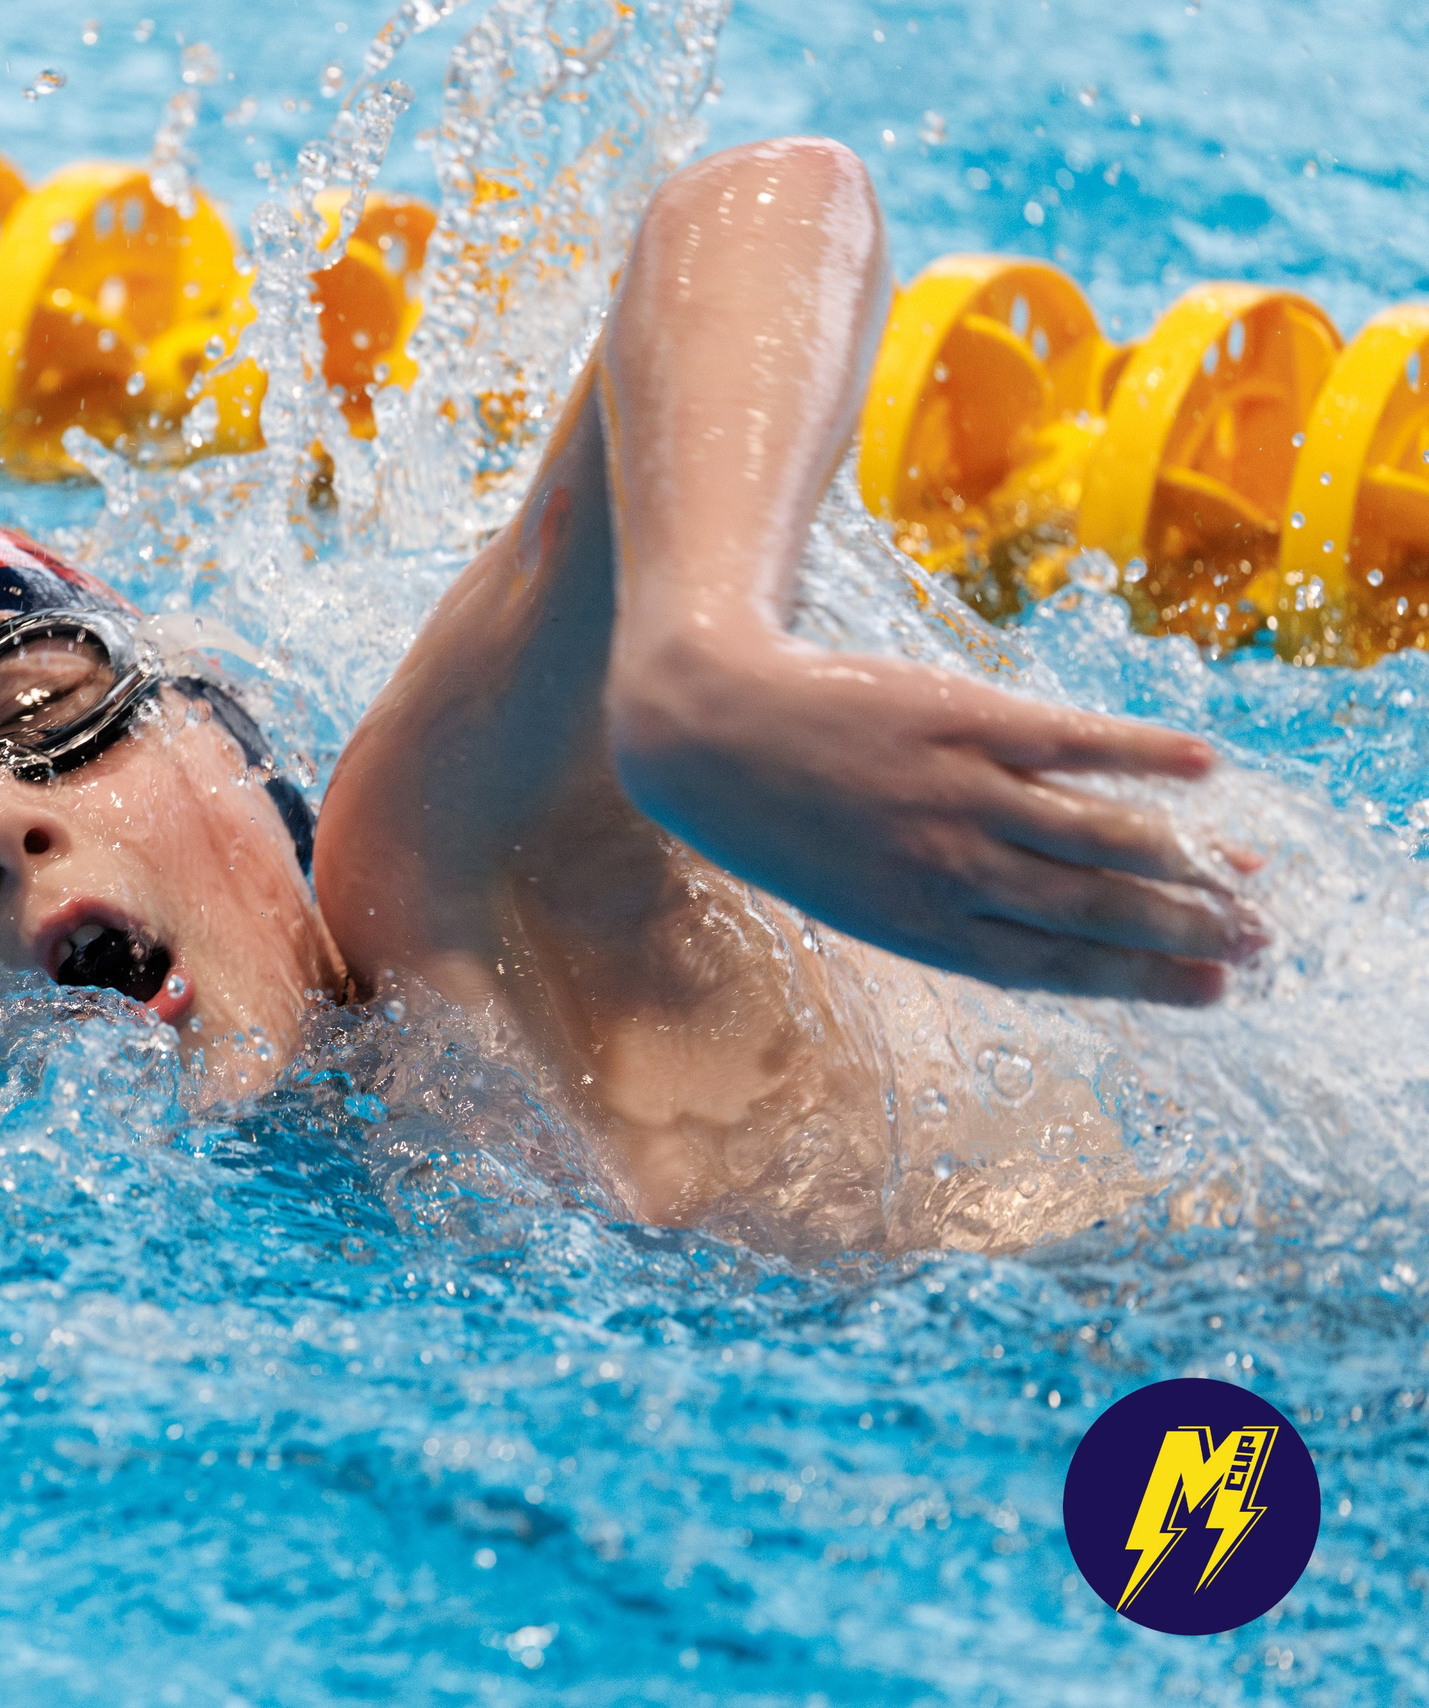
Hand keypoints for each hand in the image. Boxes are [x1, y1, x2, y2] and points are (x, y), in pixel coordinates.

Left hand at [604, 626, 1264, 1003]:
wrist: (708, 733)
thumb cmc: (784, 819)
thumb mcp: (853, 890)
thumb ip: (945, 905)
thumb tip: (1035, 915)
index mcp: (920, 925)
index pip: (1056, 965)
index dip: (1141, 981)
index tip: (1214, 991)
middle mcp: (949, 868)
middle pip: (1093, 907)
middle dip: (1183, 929)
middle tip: (1258, 937)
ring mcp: (958, 791)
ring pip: (1098, 834)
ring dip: (1184, 857)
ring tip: (1246, 873)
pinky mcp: (961, 718)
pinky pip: (1072, 742)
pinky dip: (1143, 755)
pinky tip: (1203, 768)